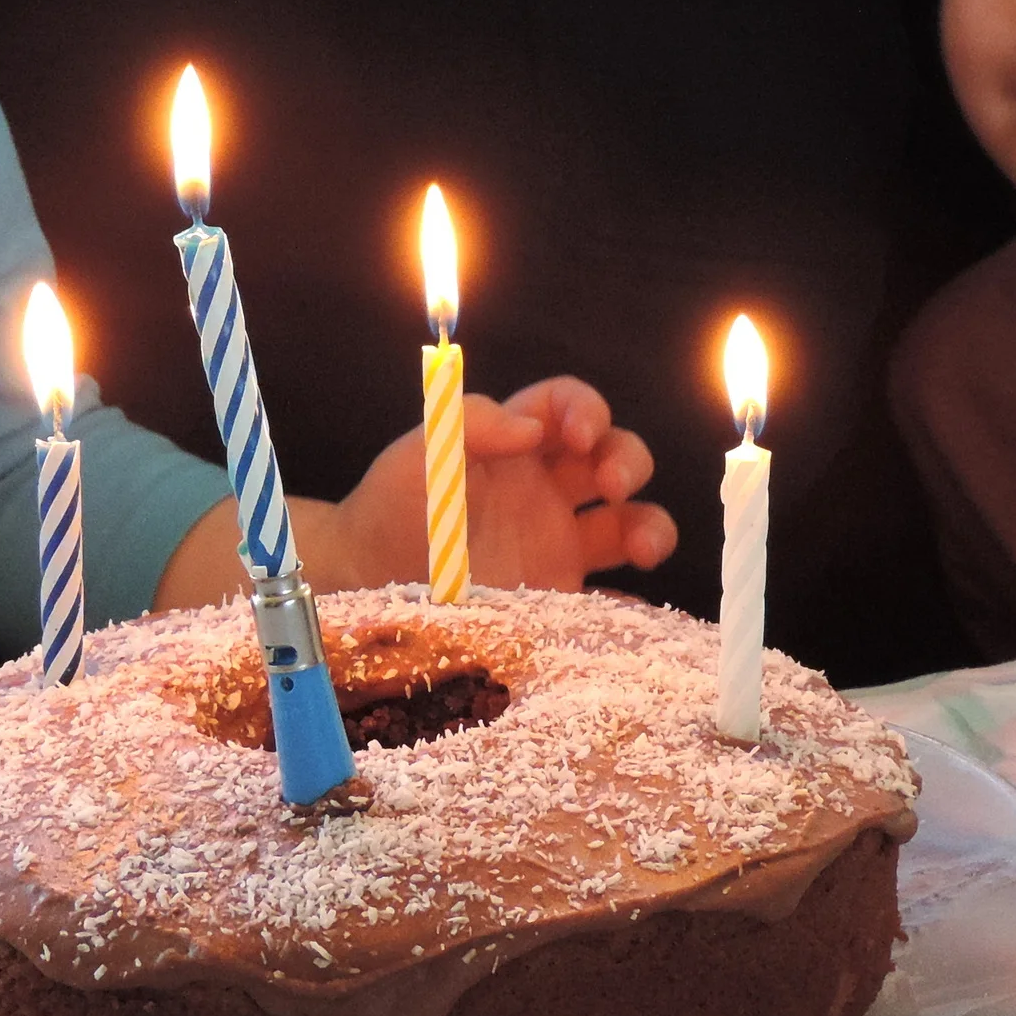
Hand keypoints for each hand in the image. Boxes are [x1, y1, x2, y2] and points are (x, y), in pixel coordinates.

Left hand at [173, 374, 669, 601]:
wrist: (363, 582)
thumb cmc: (388, 508)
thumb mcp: (416, 453)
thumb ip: (468, 423)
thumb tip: (531, 427)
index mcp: (515, 443)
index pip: (567, 406)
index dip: (585, 409)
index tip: (580, 434)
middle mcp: (547, 488)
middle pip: (613, 456)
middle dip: (628, 459)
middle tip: (610, 484)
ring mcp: (558, 543)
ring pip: (631, 521)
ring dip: (651, 525)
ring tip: (644, 546)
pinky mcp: (558, 597)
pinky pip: (612, 599)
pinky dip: (632, 604)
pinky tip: (628, 610)